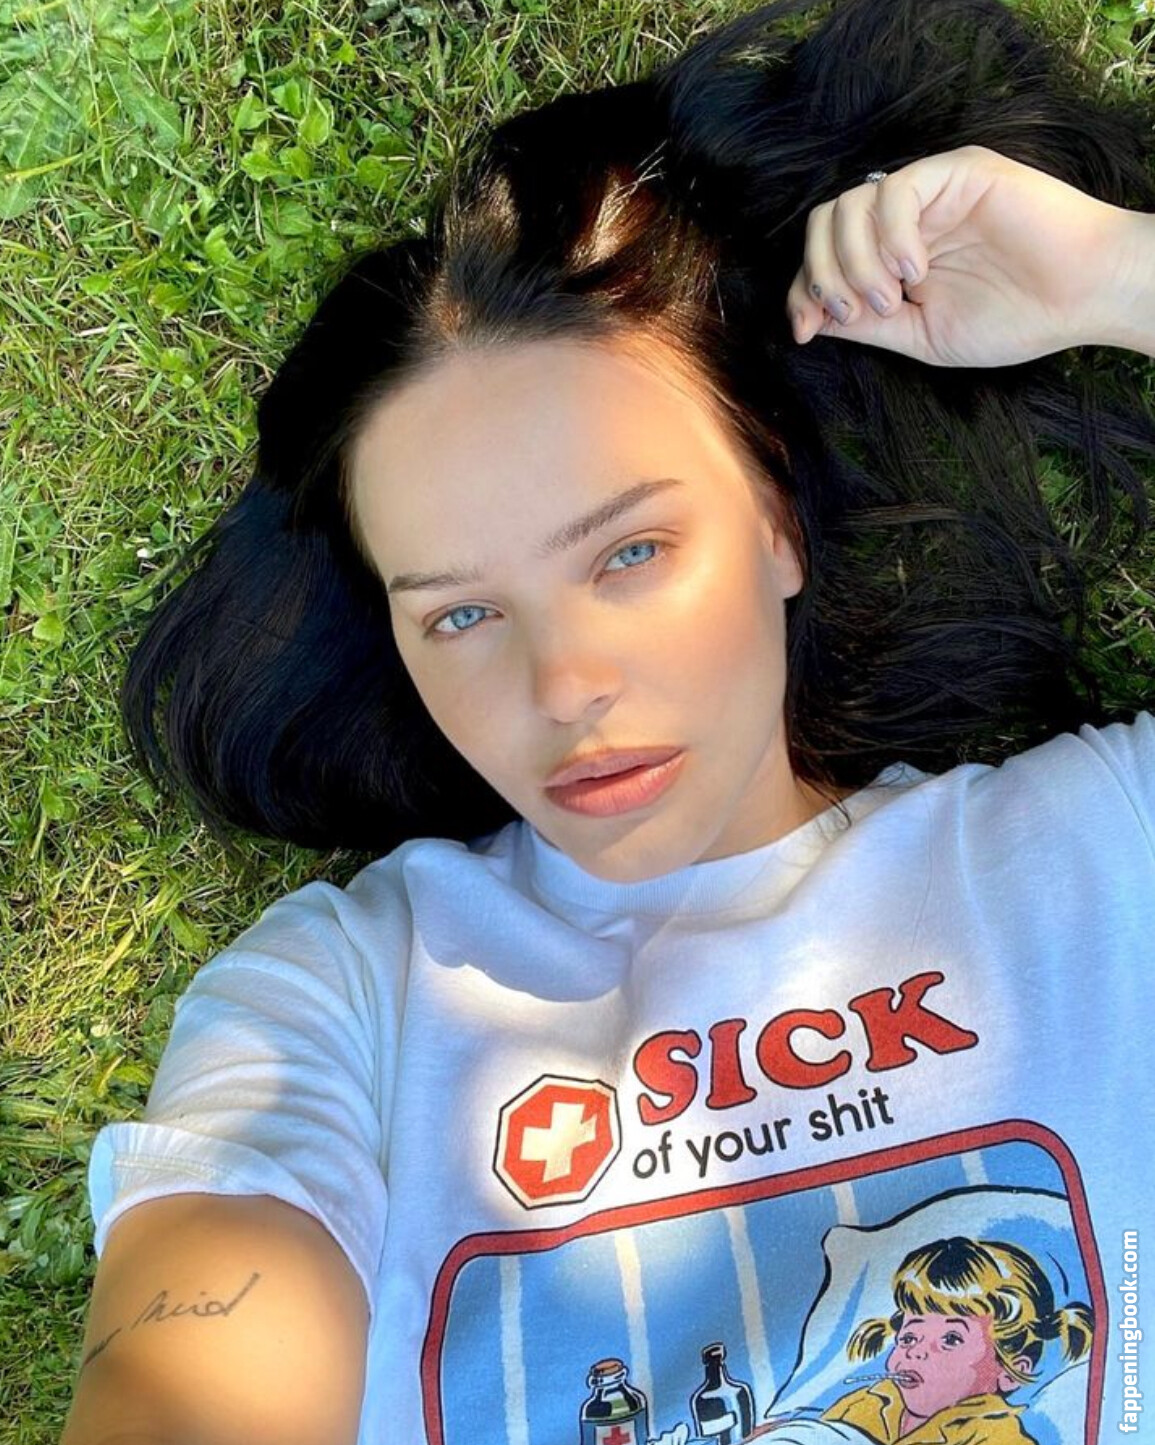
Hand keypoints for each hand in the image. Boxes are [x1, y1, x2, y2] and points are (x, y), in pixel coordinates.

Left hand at [786, 143, 1143, 366]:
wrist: (1083, 297)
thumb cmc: (1016, 318)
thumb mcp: (923, 334)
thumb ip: (867, 326)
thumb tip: (810, 319)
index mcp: (893, 256)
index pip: (824, 257)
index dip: (804, 290)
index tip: (806, 331)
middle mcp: (904, 219)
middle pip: (825, 223)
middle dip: (823, 273)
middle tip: (858, 312)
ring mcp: (930, 193)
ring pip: (850, 204)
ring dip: (856, 259)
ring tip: (894, 296)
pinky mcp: (957, 171)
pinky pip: (894, 189)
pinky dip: (891, 235)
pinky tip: (916, 270)